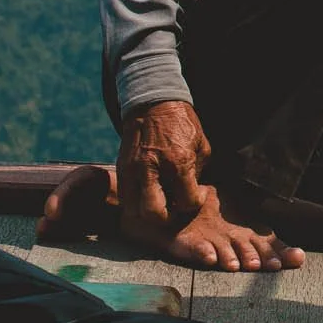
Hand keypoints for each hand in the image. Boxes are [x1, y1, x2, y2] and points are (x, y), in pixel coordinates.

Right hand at [119, 100, 210, 228]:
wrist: (152, 103)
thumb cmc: (182, 124)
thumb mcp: (201, 144)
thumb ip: (197, 172)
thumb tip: (193, 194)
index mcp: (178, 162)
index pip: (187, 202)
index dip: (196, 203)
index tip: (197, 194)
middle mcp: (152, 169)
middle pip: (155, 215)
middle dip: (168, 218)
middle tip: (176, 207)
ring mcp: (133, 171)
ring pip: (135, 211)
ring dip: (149, 213)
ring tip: (162, 202)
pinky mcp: (122, 170)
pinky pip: (125, 199)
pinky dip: (137, 203)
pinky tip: (149, 194)